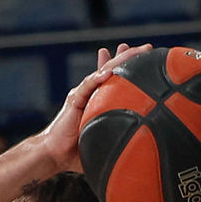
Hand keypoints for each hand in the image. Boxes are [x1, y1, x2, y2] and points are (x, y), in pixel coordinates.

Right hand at [38, 43, 151, 173]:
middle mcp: (91, 94)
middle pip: (111, 70)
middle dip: (128, 57)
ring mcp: (82, 95)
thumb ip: (119, 142)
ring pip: (101, 73)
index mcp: (99, 101)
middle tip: (146, 47)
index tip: (146, 58)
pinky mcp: (73, 101)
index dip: (129, 68)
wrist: (54, 154)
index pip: (116, 80)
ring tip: (129, 50)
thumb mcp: (104, 142)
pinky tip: (107, 72)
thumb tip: (143, 153)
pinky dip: (96, 79)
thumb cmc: (76, 152)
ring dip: (116, 61)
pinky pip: (86, 87)